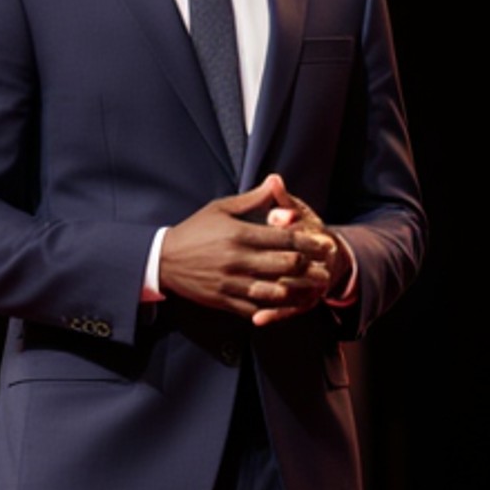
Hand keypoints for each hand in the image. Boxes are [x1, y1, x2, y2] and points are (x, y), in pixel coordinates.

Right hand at [159, 175, 337, 322]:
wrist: (163, 260)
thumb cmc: (195, 230)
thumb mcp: (221, 208)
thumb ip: (253, 199)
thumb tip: (276, 180)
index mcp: (239, 234)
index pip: (283, 238)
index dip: (309, 242)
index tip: (325, 244)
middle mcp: (237, 260)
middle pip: (284, 265)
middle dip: (310, 267)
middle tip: (326, 268)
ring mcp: (230, 282)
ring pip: (273, 291)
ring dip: (297, 291)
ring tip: (313, 290)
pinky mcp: (223, 300)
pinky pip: (254, 308)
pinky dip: (272, 308)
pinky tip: (287, 305)